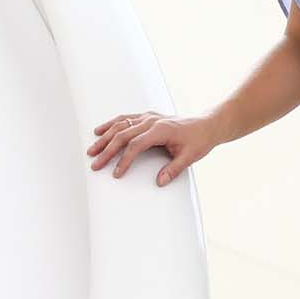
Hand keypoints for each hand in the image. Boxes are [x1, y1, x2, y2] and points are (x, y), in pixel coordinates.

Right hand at [86, 111, 217, 184]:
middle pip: (123, 135)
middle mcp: (152, 121)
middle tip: (95, 163)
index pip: (136, 145)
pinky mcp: (147, 117)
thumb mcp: (190, 157)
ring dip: (105, 137)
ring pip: (121, 125)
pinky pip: (125, 119)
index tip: (117, 173)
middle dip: (107, 150)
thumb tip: (160, 181)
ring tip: (92, 149)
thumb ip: (174, 169)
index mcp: (161, 130)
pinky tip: (101, 130)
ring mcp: (149, 117)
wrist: (207, 125)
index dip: (124, 160)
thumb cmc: (199, 139)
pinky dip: (111, 124)